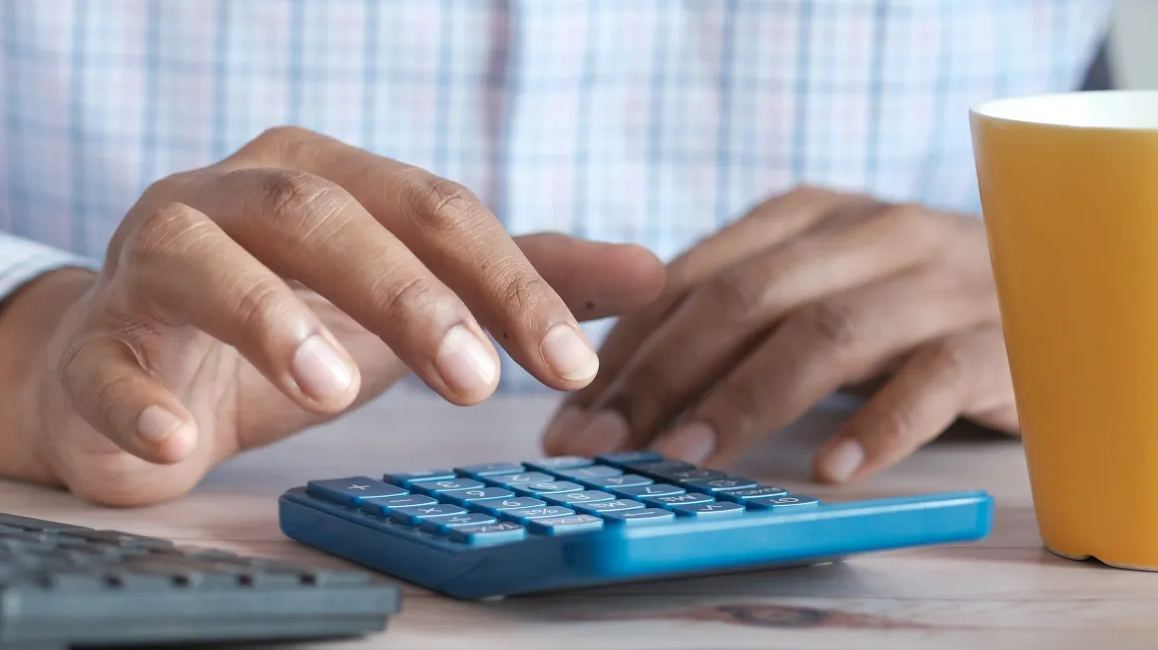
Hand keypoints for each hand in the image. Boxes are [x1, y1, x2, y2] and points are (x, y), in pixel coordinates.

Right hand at [0, 127, 664, 505]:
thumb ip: (514, 281)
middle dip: (404, 292)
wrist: (127, 371)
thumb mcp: (404, 300)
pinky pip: (105, 363)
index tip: (569, 362)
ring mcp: (149, 263)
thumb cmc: (277, 325)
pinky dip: (139, 403)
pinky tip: (179, 443)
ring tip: (333, 388)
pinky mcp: (92, 344)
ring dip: (268, 318)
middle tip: (474, 380)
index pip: (427, 207)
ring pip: (202, 259)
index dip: (504, 279)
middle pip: (320, 213)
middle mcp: (229, 197)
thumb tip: (652, 272)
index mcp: (318, 176)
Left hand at [541, 186, 1016, 482]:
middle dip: (660, 375)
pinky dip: (878, 426)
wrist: (1056, 285)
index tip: (572, 415)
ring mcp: (937, 281)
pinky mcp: (998, 339)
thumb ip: (728, 317)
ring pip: (826, 333)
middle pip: (745, 299)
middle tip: (604, 443)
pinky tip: (829, 470)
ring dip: (745, 399)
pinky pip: (933, 380)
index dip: (624, 348)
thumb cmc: (901, 305)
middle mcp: (869, 233)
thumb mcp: (812, 288)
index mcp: (806, 215)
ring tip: (687, 458)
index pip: (692, 276)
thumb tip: (609, 386)